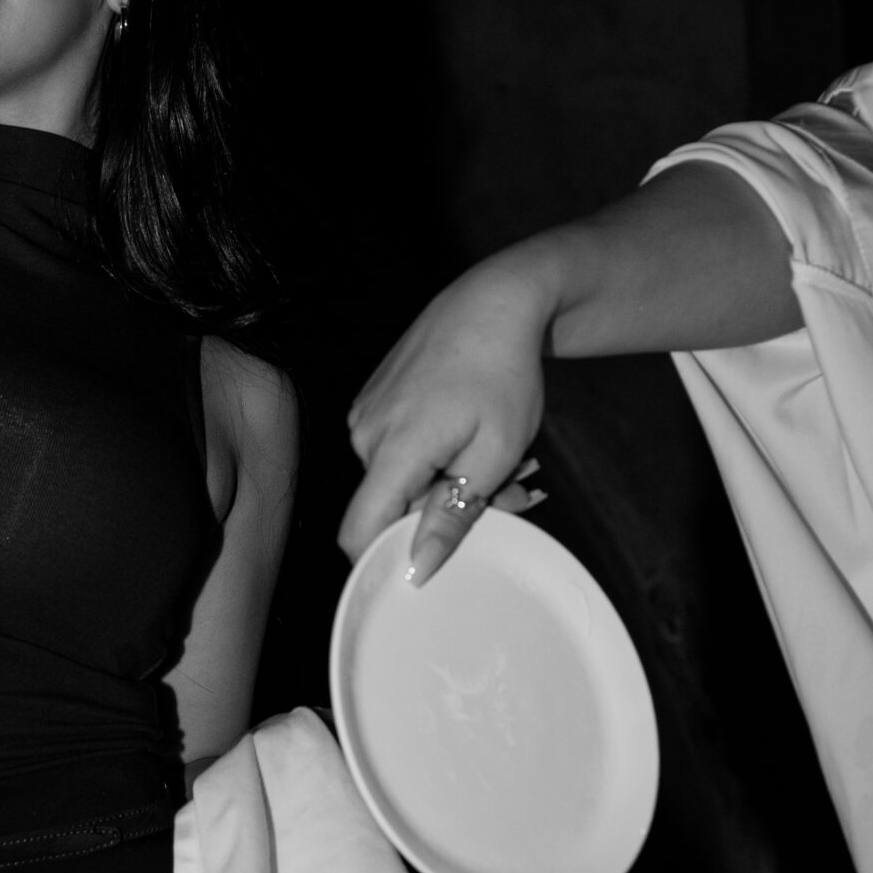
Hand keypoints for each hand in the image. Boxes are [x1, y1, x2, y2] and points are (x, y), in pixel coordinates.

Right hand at [340, 259, 553, 586]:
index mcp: (393, 449)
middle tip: (513, 495)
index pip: (358, 530)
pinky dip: (438, 455)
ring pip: (401, 478)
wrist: (493, 301)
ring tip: (505, 459)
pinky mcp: (375, 399)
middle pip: (391, 506)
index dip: (383, 562)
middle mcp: (365, 433)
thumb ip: (451, 516)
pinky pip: (400, 449)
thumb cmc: (502, 373)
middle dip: (449, 511)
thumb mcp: (494, 453)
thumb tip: (417, 567)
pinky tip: (475, 435)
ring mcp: (366, 412)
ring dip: (451, 481)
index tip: (428, 571)